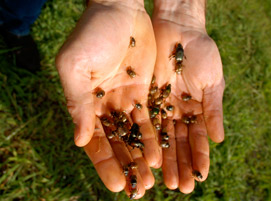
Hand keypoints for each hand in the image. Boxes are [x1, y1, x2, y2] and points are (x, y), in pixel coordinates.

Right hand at [56, 0, 160, 197]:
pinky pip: (150, 120)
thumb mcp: (76, 66)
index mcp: (85, 104)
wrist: (120, 10)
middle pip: (116, 144)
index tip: (116, 184)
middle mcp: (105, 107)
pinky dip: (154, 138)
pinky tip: (160, 156)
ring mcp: (125, 101)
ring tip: (152, 180)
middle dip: (126, 167)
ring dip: (142, 157)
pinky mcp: (144, 92)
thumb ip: (77, 103)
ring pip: (134, 136)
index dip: (104, 164)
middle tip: (138, 190)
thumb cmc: (92, 33)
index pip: (94, 141)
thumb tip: (80, 141)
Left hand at [152, 0, 224, 192]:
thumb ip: (213, 110)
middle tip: (179, 187)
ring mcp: (159, 105)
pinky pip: (143, 121)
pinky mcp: (143, 97)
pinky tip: (148, 157)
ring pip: (160, 137)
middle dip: (179, 165)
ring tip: (163, 181)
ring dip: (163, 159)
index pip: (197, 138)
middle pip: (177, 143)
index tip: (199, 177)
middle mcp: (176, 111)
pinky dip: (146, 139)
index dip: (199, 158)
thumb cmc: (201, 52)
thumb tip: (219, 140)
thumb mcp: (212, 82)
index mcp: (196, 109)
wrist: (178, 29)